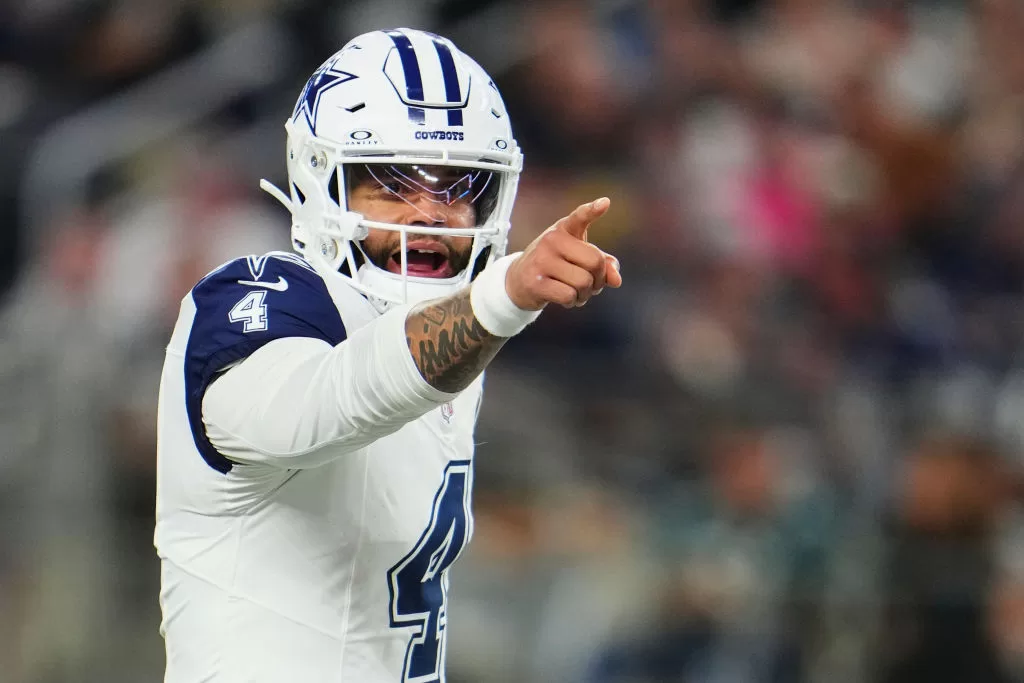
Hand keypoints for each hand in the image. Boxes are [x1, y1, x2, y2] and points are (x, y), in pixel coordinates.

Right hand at [505, 197, 622, 310]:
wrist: (518, 281)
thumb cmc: (555, 266)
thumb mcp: (578, 258)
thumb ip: (603, 264)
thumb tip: (616, 280)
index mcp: (563, 229)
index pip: (579, 217)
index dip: (592, 210)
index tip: (605, 203)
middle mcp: (552, 240)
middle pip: (595, 261)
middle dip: (599, 278)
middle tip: (591, 283)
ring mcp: (542, 260)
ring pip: (584, 282)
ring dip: (586, 294)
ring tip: (576, 291)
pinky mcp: (535, 282)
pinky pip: (569, 295)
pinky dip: (572, 301)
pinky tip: (565, 298)